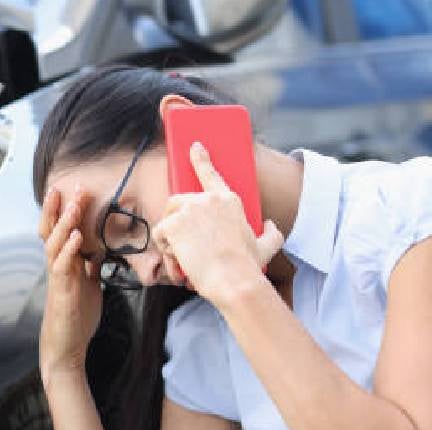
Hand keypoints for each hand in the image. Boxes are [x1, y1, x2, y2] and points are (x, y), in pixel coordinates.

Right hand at [37, 186, 102, 386]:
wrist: (66, 344)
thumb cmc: (76, 316)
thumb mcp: (88, 285)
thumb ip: (91, 266)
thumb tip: (99, 250)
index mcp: (64, 262)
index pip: (59, 229)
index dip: (63, 210)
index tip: (73, 190)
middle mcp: (57, 265)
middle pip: (52, 229)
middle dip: (60, 207)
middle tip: (73, 186)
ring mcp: (58, 276)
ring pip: (54, 242)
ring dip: (64, 222)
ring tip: (74, 204)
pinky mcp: (61, 290)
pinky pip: (62, 265)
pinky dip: (69, 249)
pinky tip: (75, 237)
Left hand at [152, 142, 282, 305]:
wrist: (234, 280)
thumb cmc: (248, 267)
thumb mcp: (267, 247)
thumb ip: (271, 233)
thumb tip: (272, 225)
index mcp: (229, 200)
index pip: (211, 174)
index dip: (200, 159)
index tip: (194, 146)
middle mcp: (208, 199)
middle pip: (178, 202)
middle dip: (177, 223)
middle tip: (188, 247)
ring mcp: (189, 209)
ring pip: (167, 219)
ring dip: (171, 238)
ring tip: (187, 256)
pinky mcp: (173, 223)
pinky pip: (160, 234)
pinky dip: (166, 250)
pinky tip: (180, 260)